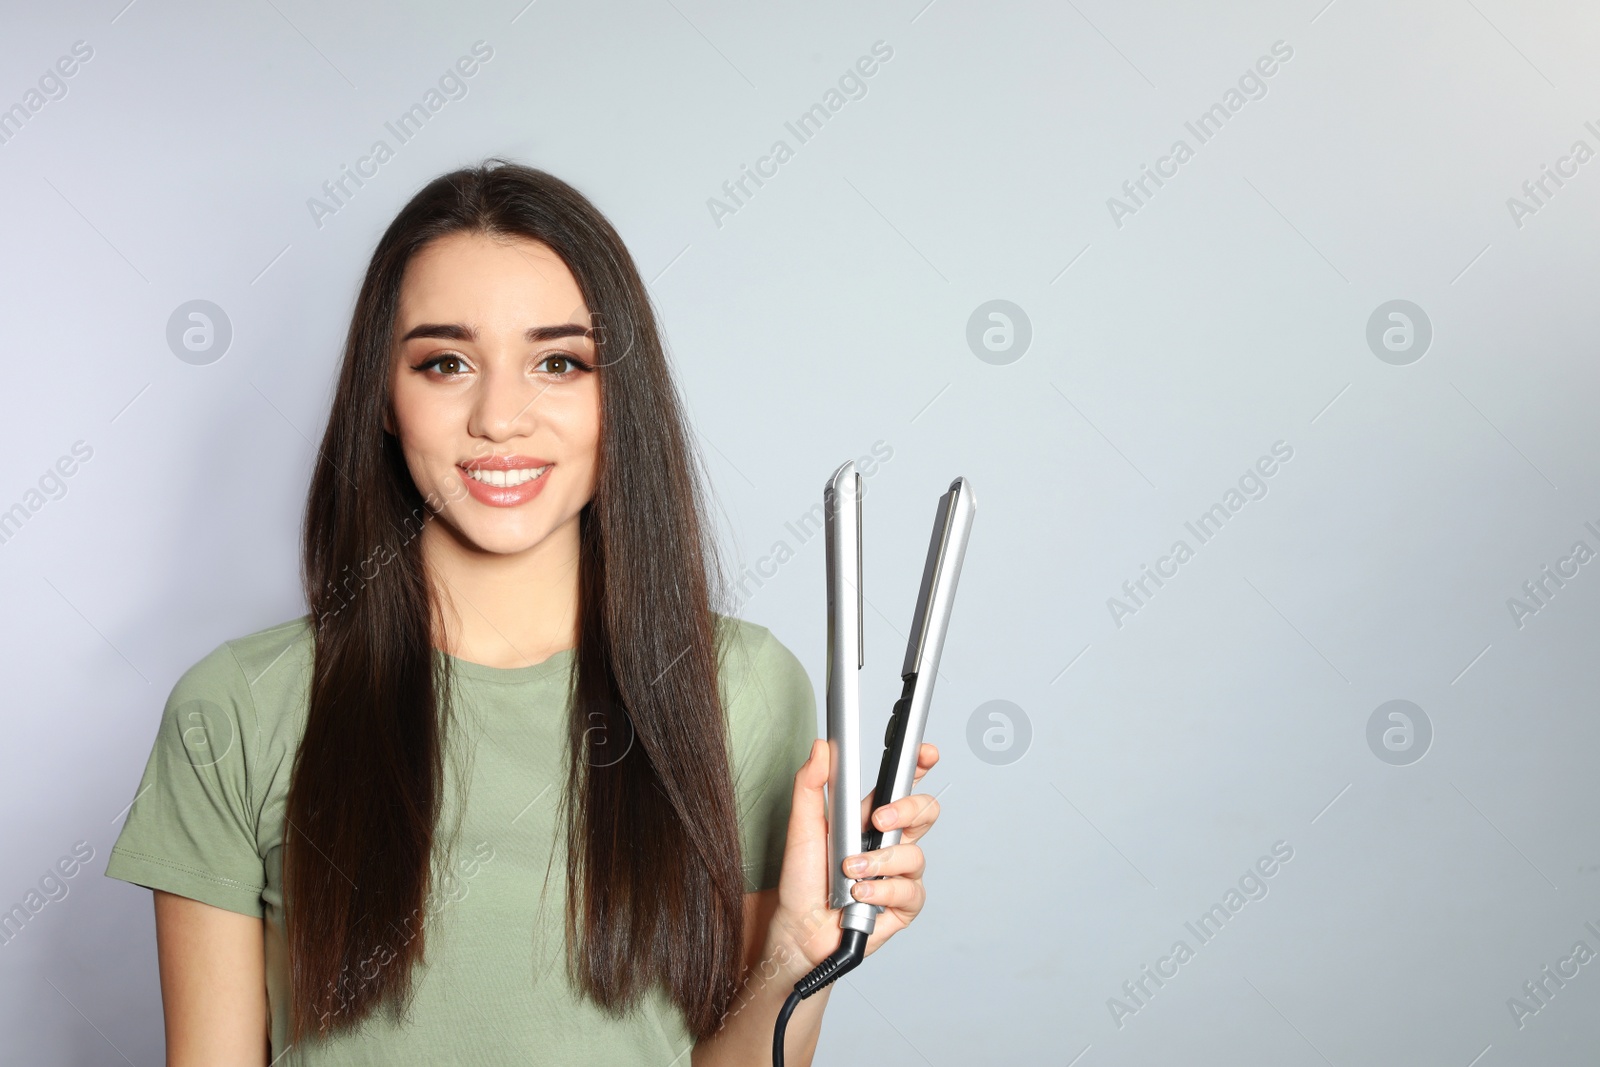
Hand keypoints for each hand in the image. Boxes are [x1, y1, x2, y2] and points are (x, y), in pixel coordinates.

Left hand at [767, 738, 940, 975]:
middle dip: (908, 810)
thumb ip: (810, 784)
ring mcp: (899, 874)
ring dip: (880, 862)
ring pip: (915, 854)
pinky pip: (910, 891)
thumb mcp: (801, 827)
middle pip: (925, 812)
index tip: (925, 753)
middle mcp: (888, 843)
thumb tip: (821, 748)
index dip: (919, 766)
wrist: (799, 929)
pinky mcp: (902, 905)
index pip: (902, 785)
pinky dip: (883, 891)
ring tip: (850, 870)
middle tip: (878, 819)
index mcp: (869, 818)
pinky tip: (861, 894)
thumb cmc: (802, 880)